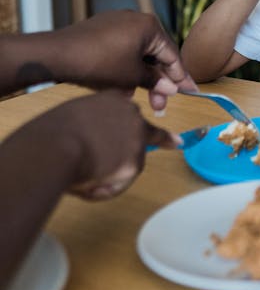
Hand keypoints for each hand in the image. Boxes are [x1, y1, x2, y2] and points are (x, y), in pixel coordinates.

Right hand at [35, 90, 176, 200]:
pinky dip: (106, 189)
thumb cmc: (53, 132)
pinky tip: (88, 184)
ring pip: (127, 166)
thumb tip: (93, 144)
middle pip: (138, 139)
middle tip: (106, 166)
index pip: (133, 113)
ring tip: (81, 175)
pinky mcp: (135, 162)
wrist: (55, 146)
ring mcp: (137, 138)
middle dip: (128, 155)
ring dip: (108, 176)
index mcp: (113, 100)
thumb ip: (92, 124)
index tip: (176, 142)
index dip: (148, 130)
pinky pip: (121, 183)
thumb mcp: (74, 116)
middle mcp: (131, 115)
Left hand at [56, 11, 195, 110]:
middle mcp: (135, 19)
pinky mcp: (101, 30)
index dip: (181, 77)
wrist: (58, 55)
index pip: (172, 55)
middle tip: (160, 105)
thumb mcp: (132, 76)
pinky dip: (125, 68)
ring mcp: (117, 22)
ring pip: (137, 54)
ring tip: (134, 97)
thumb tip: (171, 88)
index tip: (191, 91)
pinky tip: (120, 87)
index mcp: (149, 25)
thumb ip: (155, 81)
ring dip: (139, 77)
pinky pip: (121, 50)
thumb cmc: (99, 62)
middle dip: (157, 81)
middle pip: (154, 54)